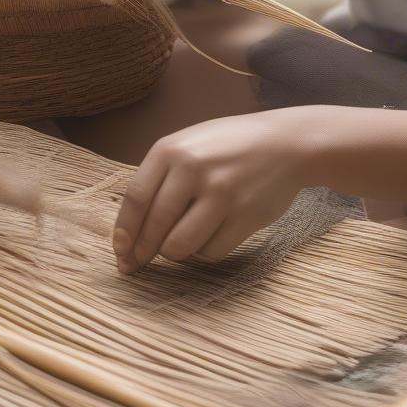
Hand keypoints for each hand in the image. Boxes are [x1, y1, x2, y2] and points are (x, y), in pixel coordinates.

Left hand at [111, 110, 314, 273]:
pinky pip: (211, 252)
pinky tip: (209, 237)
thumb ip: (160, 177)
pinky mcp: (245, 215)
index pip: (135, 199)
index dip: (124, 232)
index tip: (121, 251)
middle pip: (154, 227)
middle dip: (143, 252)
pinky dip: (204, 253)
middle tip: (140, 263)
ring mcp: (222, 193)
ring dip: (175, 253)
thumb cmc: (229, 146)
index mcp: (172, 149)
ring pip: (179, 246)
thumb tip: (129, 233)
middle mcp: (194, 169)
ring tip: (179, 244)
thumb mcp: (189, 144)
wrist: (286, 143)